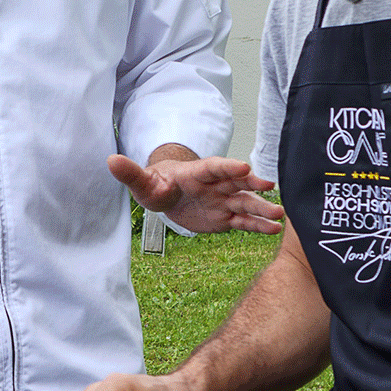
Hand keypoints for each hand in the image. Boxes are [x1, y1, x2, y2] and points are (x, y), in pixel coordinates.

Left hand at [111, 147, 281, 234]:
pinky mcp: (225, 218)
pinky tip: (274, 230)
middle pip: (236, 184)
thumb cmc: (155, 184)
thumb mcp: (142, 182)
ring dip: (261, 208)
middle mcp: (214, 185)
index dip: (228, 167)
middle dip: (253, 186)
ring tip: (279, 215)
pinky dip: (257, 226)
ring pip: (245, 203)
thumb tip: (110, 160)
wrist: (165, 195)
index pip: (214, 167)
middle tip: (270, 188)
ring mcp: (222, 201)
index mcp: (196, 173)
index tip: (244, 168)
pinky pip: (243, 222)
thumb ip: (131, 173)